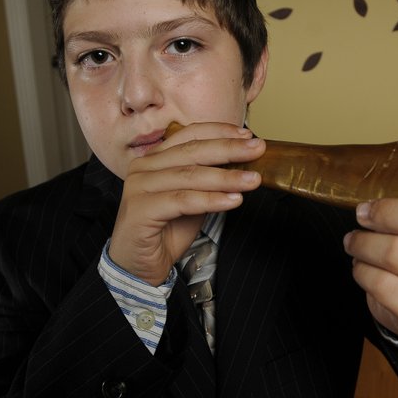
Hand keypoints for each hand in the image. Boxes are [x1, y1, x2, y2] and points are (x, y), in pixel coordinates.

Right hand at [108, 123, 264, 284]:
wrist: (140, 265)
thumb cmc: (166, 230)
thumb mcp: (194, 199)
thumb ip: (210, 181)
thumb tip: (243, 164)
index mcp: (155, 158)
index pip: (190, 135)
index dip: (220, 132)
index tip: (248, 135)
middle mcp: (144, 167)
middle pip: (192, 151)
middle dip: (229, 149)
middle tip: (257, 150)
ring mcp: (139, 186)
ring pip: (189, 175)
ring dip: (226, 177)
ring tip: (252, 180)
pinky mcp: (140, 209)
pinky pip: (182, 200)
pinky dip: (210, 200)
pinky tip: (233, 200)